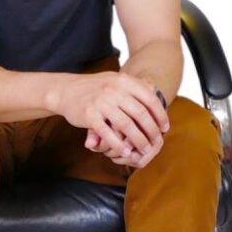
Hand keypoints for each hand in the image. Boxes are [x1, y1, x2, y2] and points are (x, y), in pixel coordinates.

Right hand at [55, 72, 169, 167]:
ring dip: (138, 140)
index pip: (149, 99)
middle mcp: (114, 90)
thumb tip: (155, 91)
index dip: (160, 115)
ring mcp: (101, 103)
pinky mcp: (90, 116)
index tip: (165, 128)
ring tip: (144, 150)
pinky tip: (125, 152)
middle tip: (157, 142)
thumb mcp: (114, 80)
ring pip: (126, 125)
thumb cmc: (94, 88)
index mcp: (123, 81)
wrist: (65, 90)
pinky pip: (108, 133)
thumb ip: (133, 86)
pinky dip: (118, 144)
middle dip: (151, 130)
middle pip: (140, 114)